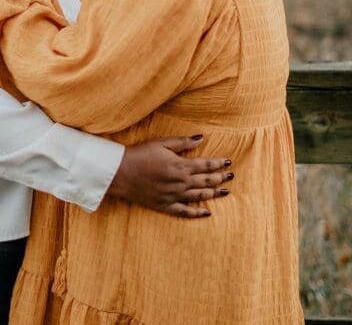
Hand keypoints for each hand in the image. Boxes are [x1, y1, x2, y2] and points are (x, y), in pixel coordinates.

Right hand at [107, 136, 233, 217]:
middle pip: (205, 181)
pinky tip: (207, 213)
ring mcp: (174, 195)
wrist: (120, 173)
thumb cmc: (140, 154)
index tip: (229, 162)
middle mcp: (181, 182)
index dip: (218, 164)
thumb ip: (183, 142)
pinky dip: (197, 213)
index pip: (206, 165)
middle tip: (230, 176)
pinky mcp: (165, 205)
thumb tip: (201, 138)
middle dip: (220, 178)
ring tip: (225, 192)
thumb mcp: (161, 143)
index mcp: (181, 166)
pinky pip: (185, 211)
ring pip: (199, 196)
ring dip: (214, 194)